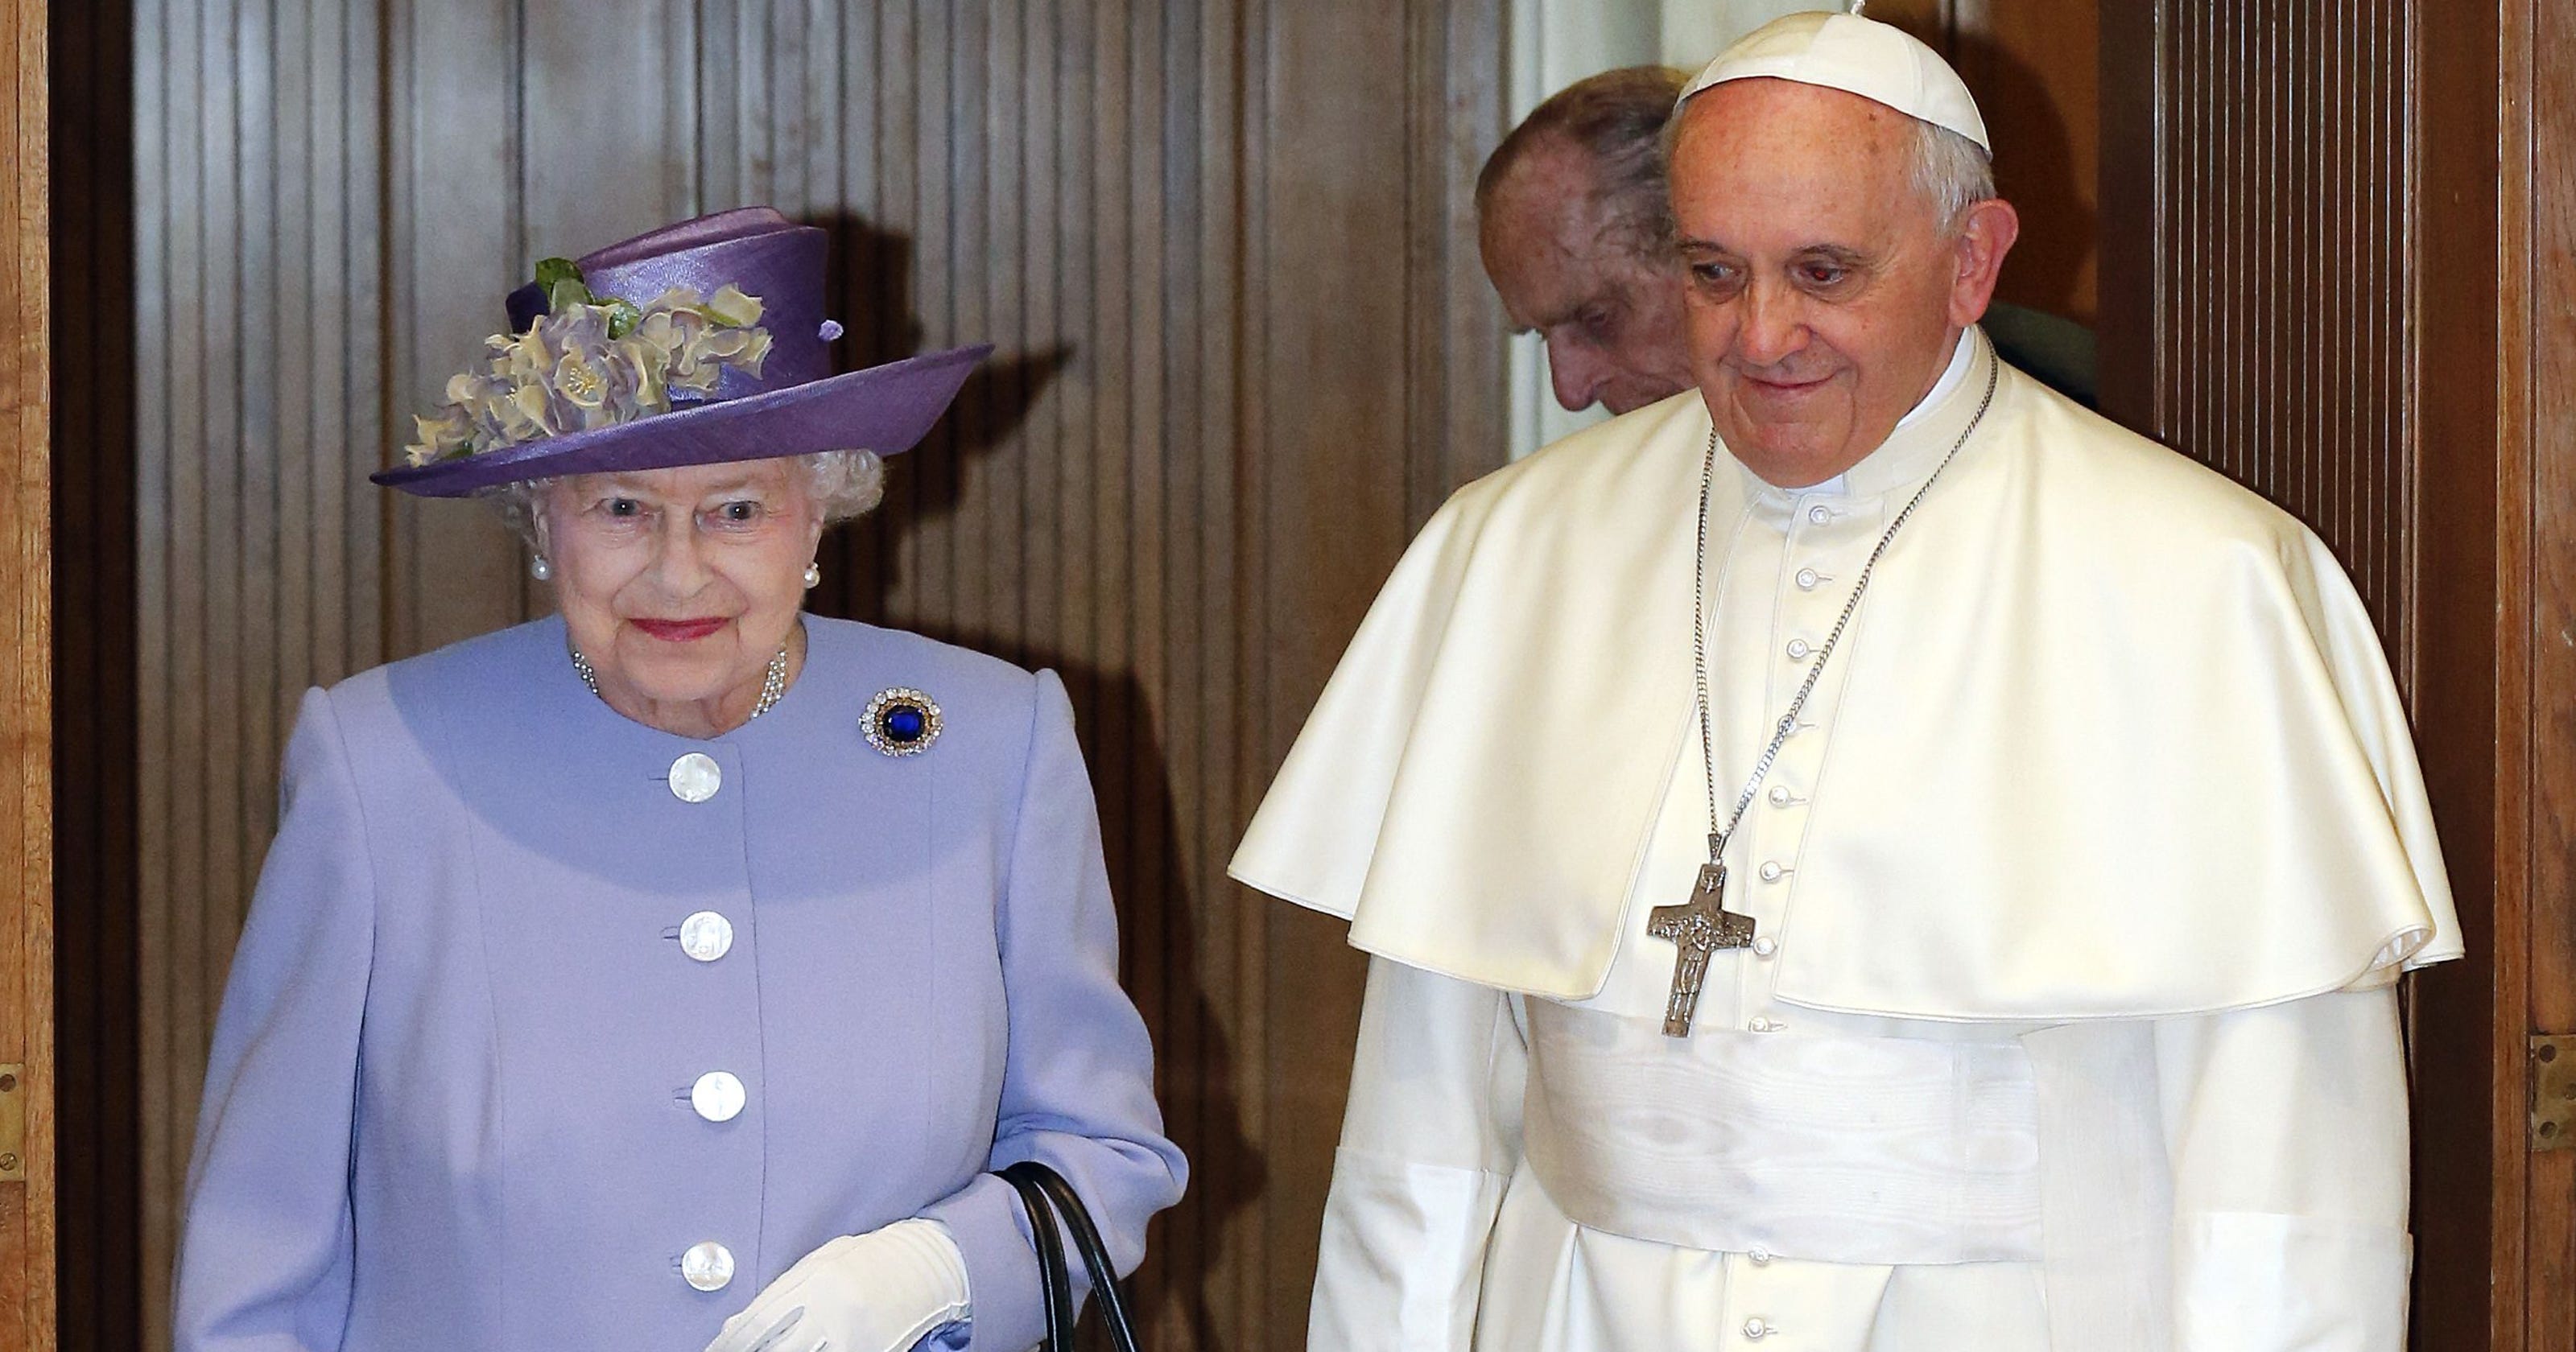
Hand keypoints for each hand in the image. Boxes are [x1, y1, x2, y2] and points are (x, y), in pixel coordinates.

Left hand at [703, 1219, 971, 1351]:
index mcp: (816, 1279)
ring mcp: (853, 1335)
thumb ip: (780, 1290)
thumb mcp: (821, 1262)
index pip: (757, 1322)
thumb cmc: (866, 1258)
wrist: (925, 1264)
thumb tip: (734, 1326)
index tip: (713, 1350)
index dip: (728, 1343)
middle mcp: (832, 1309)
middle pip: (775, 1350)